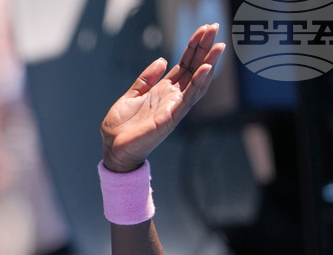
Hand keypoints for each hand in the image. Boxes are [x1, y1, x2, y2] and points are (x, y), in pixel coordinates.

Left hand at [101, 24, 225, 172]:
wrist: (113, 149)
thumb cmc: (121, 127)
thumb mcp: (131, 95)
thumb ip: (145, 79)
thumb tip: (162, 60)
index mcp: (163, 91)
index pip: (184, 65)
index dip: (194, 47)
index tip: (204, 29)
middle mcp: (172, 98)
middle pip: (193, 69)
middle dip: (204, 48)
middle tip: (215, 27)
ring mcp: (173, 108)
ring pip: (196, 83)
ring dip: (208, 64)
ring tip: (218, 46)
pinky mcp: (170, 118)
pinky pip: (187, 99)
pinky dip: (197, 84)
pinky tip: (205, 69)